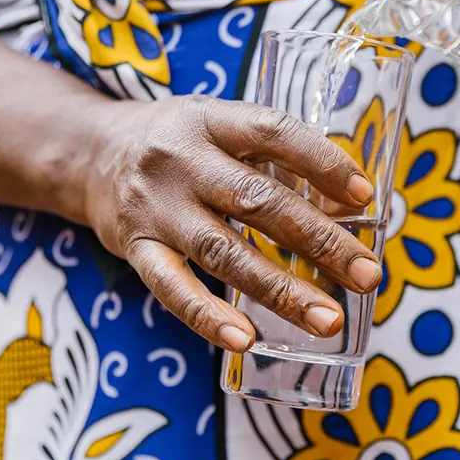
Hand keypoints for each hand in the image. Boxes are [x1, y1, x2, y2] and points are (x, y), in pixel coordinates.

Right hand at [83, 95, 381, 352]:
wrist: (91, 155)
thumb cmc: (180, 144)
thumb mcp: (220, 128)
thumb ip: (273, 159)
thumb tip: (350, 207)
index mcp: (212, 120)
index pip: (274, 133)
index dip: (322, 162)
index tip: (365, 197)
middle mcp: (182, 160)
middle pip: (258, 201)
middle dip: (321, 241)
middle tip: (369, 275)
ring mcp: (156, 206)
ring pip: (224, 252)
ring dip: (281, 290)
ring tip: (328, 319)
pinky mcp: (135, 248)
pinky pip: (172, 289)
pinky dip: (208, 317)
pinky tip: (246, 339)